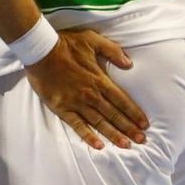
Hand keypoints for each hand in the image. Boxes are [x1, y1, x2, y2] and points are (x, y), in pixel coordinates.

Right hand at [24, 29, 148, 150]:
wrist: (40, 50)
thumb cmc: (66, 44)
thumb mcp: (92, 39)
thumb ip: (112, 51)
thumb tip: (129, 63)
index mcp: (99, 79)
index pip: (121, 100)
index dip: (134, 113)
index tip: (144, 124)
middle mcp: (90, 94)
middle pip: (113, 114)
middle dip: (129, 128)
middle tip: (141, 140)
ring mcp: (76, 102)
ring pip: (99, 122)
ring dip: (113, 134)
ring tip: (126, 145)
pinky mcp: (62, 107)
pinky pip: (77, 125)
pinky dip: (88, 136)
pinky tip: (98, 145)